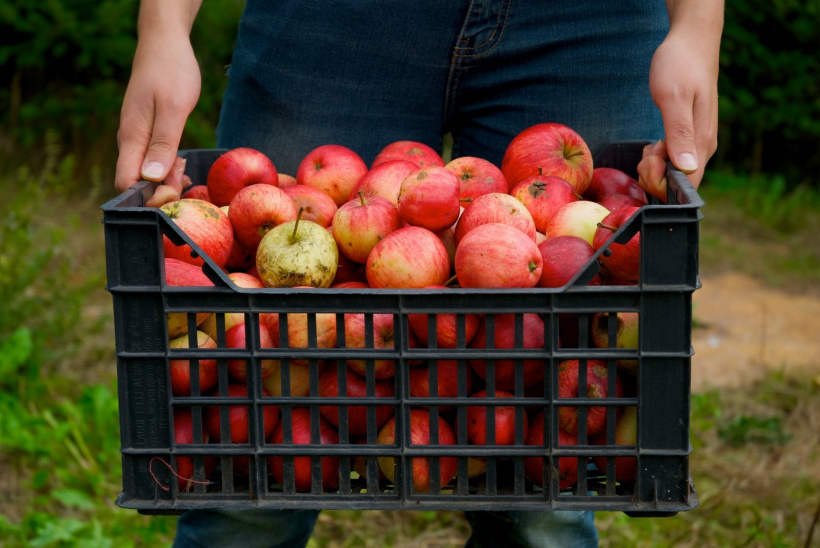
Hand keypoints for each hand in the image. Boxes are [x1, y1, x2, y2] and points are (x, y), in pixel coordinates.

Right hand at [114, 33, 200, 206]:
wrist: (165, 44)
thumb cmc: (171, 72)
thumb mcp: (174, 108)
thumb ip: (163, 143)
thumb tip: (150, 177)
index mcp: (131, 138)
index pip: (127, 184)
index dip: (149, 197)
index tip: (174, 190)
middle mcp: (129, 141)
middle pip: (136, 183)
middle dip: (161, 190)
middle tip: (185, 177)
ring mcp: (136, 138)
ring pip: (145, 173)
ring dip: (166, 179)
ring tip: (185, 167)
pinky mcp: (145, 134)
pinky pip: (150, 161)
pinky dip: (166, 167)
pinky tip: (181, 162)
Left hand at [638, 15, 719, 199]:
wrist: (691, 42)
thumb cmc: (680, 65)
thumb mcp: (674, 98)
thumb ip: (679, 133)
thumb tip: (686, 168)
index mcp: (702, 143)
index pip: (686, 185)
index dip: (661, 182)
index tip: (648, 158)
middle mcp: (703, 147)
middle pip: (678, 182)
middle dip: (654, 174)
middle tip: (647, 148)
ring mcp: (697, 142)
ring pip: (673, 173)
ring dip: (654, 166)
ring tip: (649, 144)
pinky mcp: (689, 137)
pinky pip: (672, 161)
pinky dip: (657, 158)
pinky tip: (652, 144)